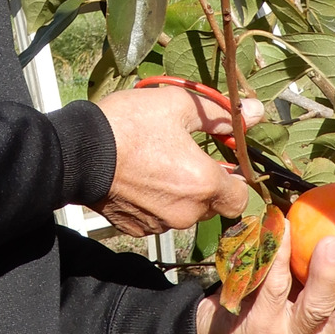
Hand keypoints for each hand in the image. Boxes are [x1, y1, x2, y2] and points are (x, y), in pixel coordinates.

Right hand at [92, 86, 262, 236]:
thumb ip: (220, 114)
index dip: (234, 179)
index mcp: (204, 183)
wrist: (79, 151)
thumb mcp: (178, 105)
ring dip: (178, 193)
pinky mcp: (136, 228)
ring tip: (155, 163)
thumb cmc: (130, 125)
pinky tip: (138, 178)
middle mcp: (187, 212)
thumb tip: (255, 114)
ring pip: (183, 212)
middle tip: (183, 154)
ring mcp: (159, 223)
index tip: (221, 162)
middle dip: (204, 184)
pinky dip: (153, 202)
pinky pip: (157, 217)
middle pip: (211, 205)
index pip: (241, 198)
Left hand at [195, 225, 334, 333]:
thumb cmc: (271, 301)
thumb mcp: (305, 293)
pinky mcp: (258, 325)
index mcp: (333, 332)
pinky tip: (284, 228)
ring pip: (313, 309)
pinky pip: (272, 284)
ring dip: (326, 277)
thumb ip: (333, 273)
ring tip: (333, 244)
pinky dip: (279, 255)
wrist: (219, 328)